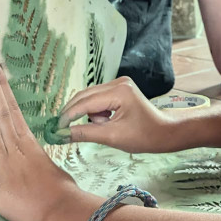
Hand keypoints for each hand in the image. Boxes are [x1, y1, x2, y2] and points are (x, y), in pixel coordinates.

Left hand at [0, 60, 80, 220]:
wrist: (62, 214)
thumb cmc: (61, 193)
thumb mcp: (49, 167)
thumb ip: (34, 156)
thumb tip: (26, 148)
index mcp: (29, 145)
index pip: (13, 111)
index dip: (3, 90)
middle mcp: (16, 150)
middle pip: (2, 114)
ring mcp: (4, 166)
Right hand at [58, 77, 179, 152]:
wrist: (165, 132)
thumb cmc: (144, 136)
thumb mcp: (112, 137)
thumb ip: (85, 133)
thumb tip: (62, 135)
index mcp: (118, 92)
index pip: (85, 103)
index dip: (68, 116)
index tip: (55, 128)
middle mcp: (117, 82)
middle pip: (84, 96)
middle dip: (73, 113)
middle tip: (61, 129)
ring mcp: (119, 83)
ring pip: (90, 98)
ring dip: (89, 114)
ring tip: (104, 127)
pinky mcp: (119, 88)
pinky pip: (98, 99)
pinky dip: (97, 112)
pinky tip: (107, 122)